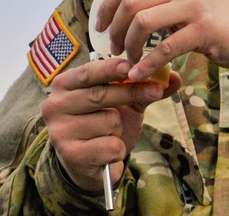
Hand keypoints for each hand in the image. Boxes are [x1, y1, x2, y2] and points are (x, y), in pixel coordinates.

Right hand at [41, 57, 181, 191]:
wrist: (92, 163)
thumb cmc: (104, 124)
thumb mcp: (124, 102)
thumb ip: (145, 87)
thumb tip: (174, 77)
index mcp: (63, 85)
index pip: (89, 72)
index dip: (111, 68)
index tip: (132, 66)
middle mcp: (54, 106)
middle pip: (100, 94)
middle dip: (131, 93)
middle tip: (154, 92)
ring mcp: (60, 131)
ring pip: (109, 120)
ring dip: (120, 129)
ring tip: (110, 134)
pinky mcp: (70, 155)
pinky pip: (110, 145)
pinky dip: (117, 149)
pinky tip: (106, 152)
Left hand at [94, 0, 228, 81]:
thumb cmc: (216, 17)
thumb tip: (119, 6)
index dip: (106, 7)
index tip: (99, 27)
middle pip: (130, 2)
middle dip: (114, 29)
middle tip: (114, 49)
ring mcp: (194, 4)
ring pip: (142, 22)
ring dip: (129, 45)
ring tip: (129, 59)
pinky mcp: (204, 29)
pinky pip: (165, 48)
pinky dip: (147, 63)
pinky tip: (139, 74)